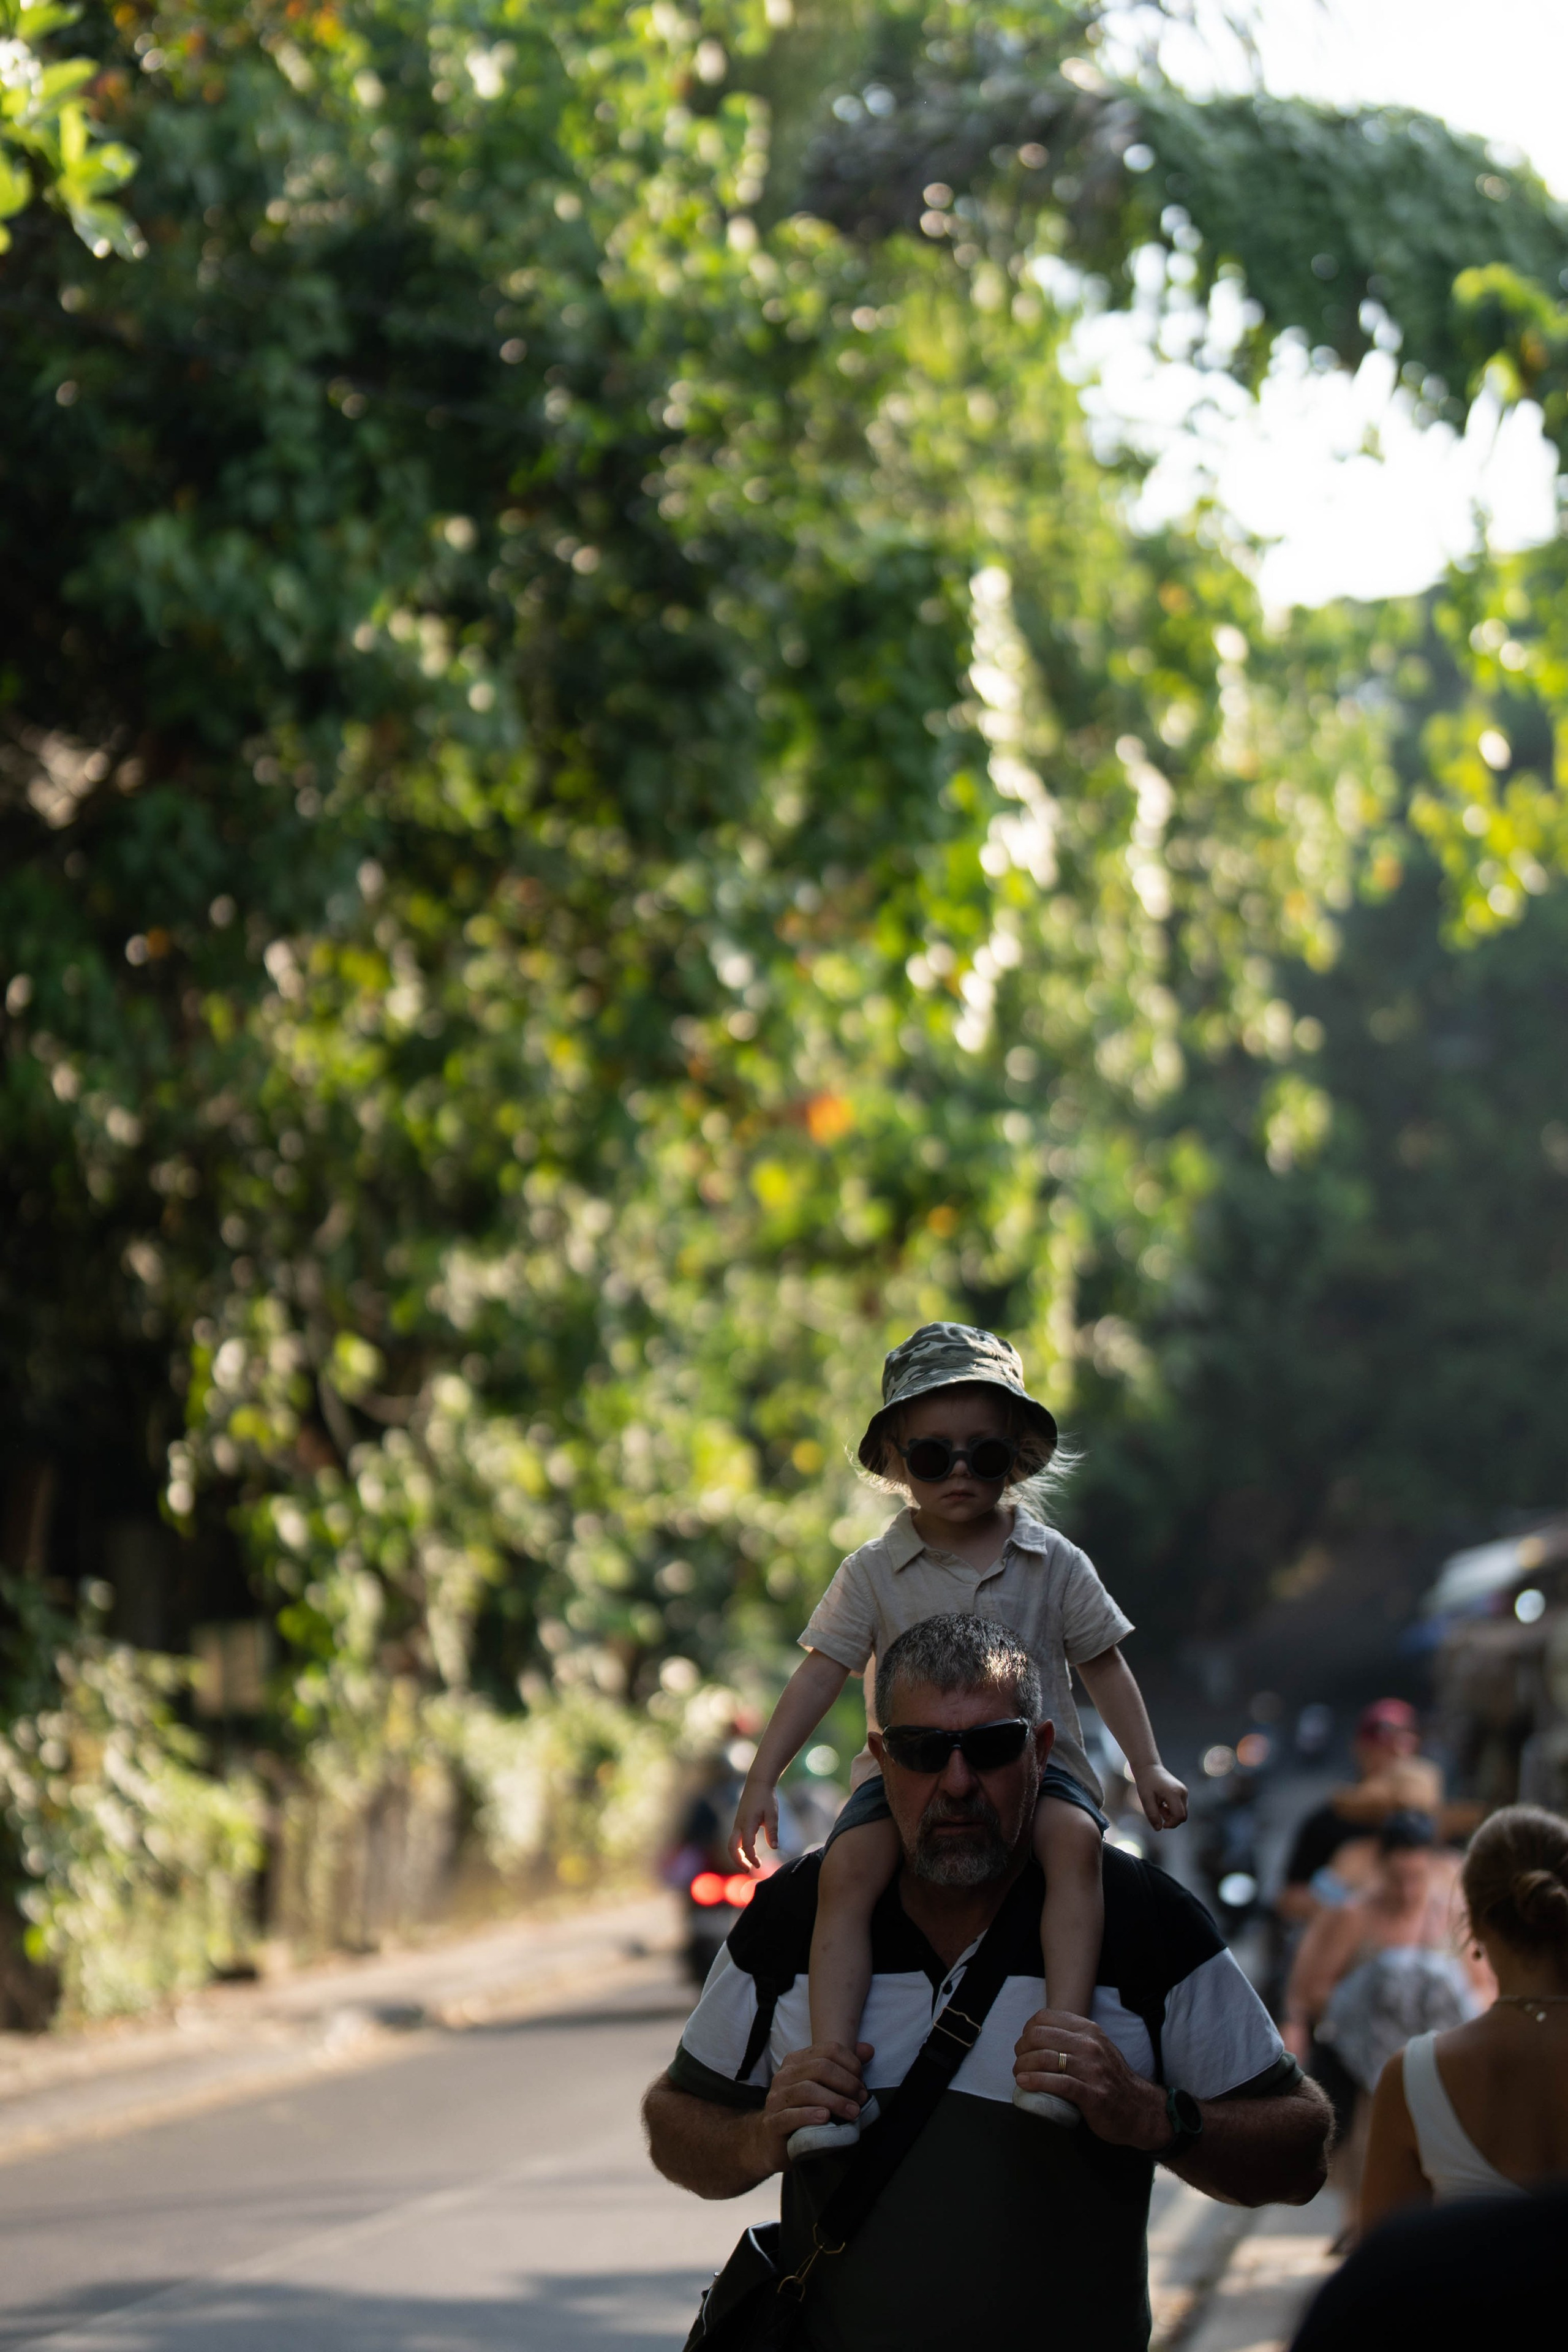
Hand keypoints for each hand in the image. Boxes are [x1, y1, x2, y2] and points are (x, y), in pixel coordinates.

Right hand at [728, 1779, 778, 1869]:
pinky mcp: (738, 1822)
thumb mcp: (772, 1814)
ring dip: (737, 1856)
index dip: (751, 1858)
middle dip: (738, 1861)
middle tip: (748, 1870)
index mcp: (747, 1823)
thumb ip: (772, 1831)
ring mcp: (737, 1823)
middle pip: (731, 1848)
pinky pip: (735, 1839)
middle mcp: (739, 1825)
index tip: (758, 1865)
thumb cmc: (766, 1798)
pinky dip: (738, 1848)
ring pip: (731, 1844)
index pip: (747, 1847)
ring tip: (748, 1864)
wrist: (757, 1782)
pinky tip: (748, 1852)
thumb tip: (774, 1848)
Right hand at [749, 2041, 873, 2174]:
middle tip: (861, 2100)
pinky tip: (825, 2118)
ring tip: (852, 2113)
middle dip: (847, 2083)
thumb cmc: (805, 2111)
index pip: (828, 2049)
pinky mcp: (772, 2122)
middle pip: (820, 2067)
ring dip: (835, 2101)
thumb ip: (845, 2067)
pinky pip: (790, 2115)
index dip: (851, 2064)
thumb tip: (869, 2050)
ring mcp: (776, 2098)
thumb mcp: (825, 2087)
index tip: (863, 2084)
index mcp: (797, 2061)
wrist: (773, 2142)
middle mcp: (784, 2075)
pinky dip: (810, 2115)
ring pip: (807, 2090)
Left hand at [1014, 2010, 1169, 2151]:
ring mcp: (1092, 2069)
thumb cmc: (1112, 2079)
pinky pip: (1057, 2083)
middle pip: (1040, 2036)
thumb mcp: (1097, 2048)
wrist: (1139, 2109)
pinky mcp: (1092, 2094)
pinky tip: (1024, 2083)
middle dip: (1022, 2048)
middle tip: (1019, 2061)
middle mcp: (1090, 2045)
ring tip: (1018, 2074)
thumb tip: (1039, 2035)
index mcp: (1089, 2030)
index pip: (1046, 2017)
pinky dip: (1035, 2082)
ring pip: (1045, 2059)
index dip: (1028, 2029)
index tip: (1024, 2043)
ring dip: (1023, 2066)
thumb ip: (1074, 2038)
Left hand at [1135, 1765, 1187, 1829]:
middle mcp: (1182, 1792)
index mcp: (1174, 1793)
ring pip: (1182, 1812)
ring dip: (1171, 1814)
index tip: (1162, 1824)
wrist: (1149, 1768)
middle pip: (1183, 1816)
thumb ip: (1152, 1814)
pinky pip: (1180, 1807)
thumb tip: (1159, 1829)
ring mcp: (1184, 1792)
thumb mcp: (1145, 1799)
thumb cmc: (1146, 1783)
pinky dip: (1172, 1809)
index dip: (1172, 1824)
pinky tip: (1162, 1803)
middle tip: (1158, 1811)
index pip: (1180, 1816)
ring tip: (1159, 1805)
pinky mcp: (1183, 1792)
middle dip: (1171, 1819)